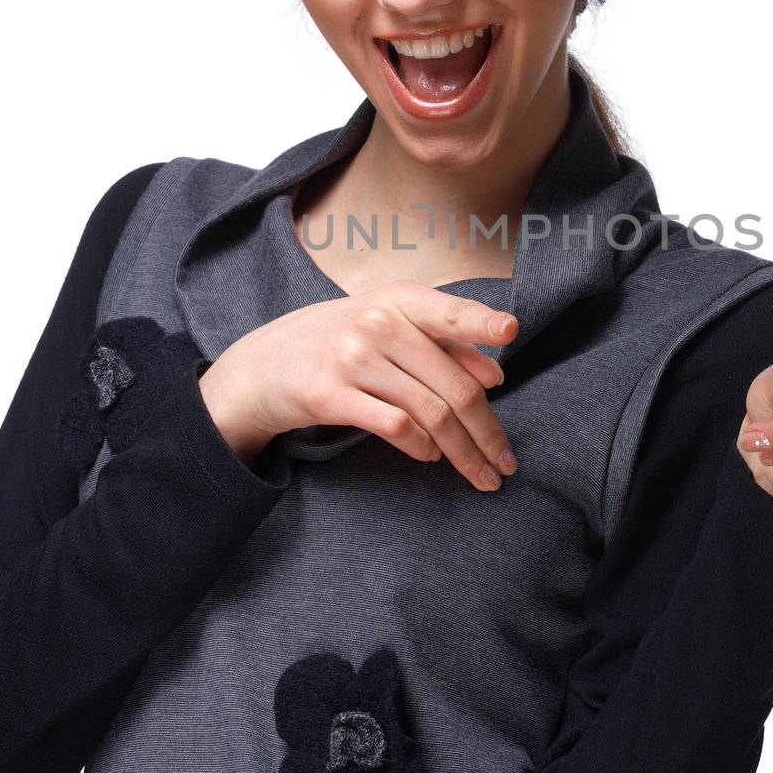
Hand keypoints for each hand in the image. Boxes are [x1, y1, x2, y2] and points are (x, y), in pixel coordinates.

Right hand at [197, 281, 518, 491]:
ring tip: (479, 474)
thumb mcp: (386, 326)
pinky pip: (394, 426)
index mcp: (398, 299)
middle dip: (487, 432)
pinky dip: (420, 446)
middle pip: (453, 385)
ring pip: (431, 412)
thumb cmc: (338, 343)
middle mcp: (377, 323)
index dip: (481, 321)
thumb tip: (495, 375)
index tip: (512, 331)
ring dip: (463, 452)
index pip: (450, 312)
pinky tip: (430, 457)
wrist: (260, 366)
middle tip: (507, 463)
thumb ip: (441, 343)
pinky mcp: (330, 394)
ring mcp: (352, 357)